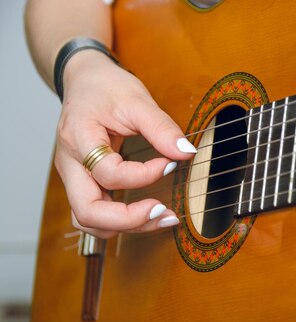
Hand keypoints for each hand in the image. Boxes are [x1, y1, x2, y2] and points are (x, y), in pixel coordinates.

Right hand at [55, 50, 195, 238]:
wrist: (85, 81)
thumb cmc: (106, 88)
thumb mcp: (137, 100)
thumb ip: (162, 128)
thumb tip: (187, 152)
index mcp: (78, 138)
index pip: (108, 173)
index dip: (143, 175)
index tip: (170, 164)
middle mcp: (69, 164)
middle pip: (87, 211)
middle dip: (129, 219)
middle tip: (163, 212)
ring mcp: (74, 177)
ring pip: (88, 220)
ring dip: (126, 227)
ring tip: (163, 218)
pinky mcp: (84, 184)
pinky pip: (96, 214)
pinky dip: (120, 221)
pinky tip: (148, 215)